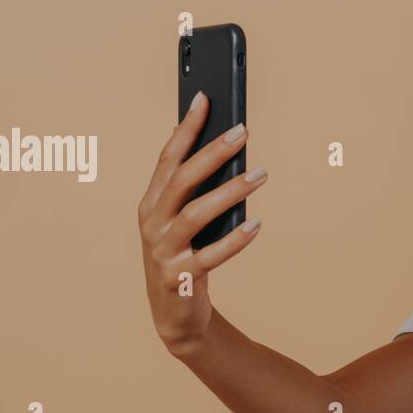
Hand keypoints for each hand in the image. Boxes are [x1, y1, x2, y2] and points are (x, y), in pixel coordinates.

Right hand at [137, 91, 265, 357]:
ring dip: (230, 192)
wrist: (175, 314)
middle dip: (212, 152)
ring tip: (261, 175)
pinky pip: (210, 255)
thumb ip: (198, 192)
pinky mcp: (180, 277)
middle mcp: (152, 223)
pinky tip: (256, 225)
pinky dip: (234, 240)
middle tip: (243, 132)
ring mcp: (163, 251)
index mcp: (151, 202)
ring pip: (195, 214)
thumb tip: (229, 151)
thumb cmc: (185, 256)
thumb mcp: (185, 221)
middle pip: (181, 179)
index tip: (206, 99)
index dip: (185, 128)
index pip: (167, 158)